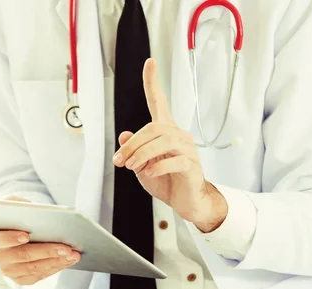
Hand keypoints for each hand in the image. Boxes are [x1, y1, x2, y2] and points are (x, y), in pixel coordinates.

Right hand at [0, 196, 81, 284]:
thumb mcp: (13, 205)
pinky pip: (39, 275)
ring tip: (73, 254)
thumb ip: (16, 204)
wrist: (19, 230)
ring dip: (55, 261)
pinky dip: (55, 268)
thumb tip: (29, 208)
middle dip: (45, 251)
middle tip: (65, 247)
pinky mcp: (20, 279)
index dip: (10, 238)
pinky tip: (68, 260)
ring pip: (33, 268)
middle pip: (21, 256)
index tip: (26, 235)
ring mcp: (8, 270)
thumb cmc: (16, 216)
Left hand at [112, 58, 227, 231]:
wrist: (186, 201)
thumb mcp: (141, 165)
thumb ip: (133, 150)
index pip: (158, 102)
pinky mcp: (192, 165)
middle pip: (153, 127)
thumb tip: (124, 136)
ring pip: (163, 141)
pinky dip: (157, 166)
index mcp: (165, 131)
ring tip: (131, 167)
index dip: (153, 83)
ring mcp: (187, 149)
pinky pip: (174, 160)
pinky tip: (149, 173)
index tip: (150, 63)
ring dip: (141, 154)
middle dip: (133, 144)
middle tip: (120, 160)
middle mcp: (178, 135)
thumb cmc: (165, 180)